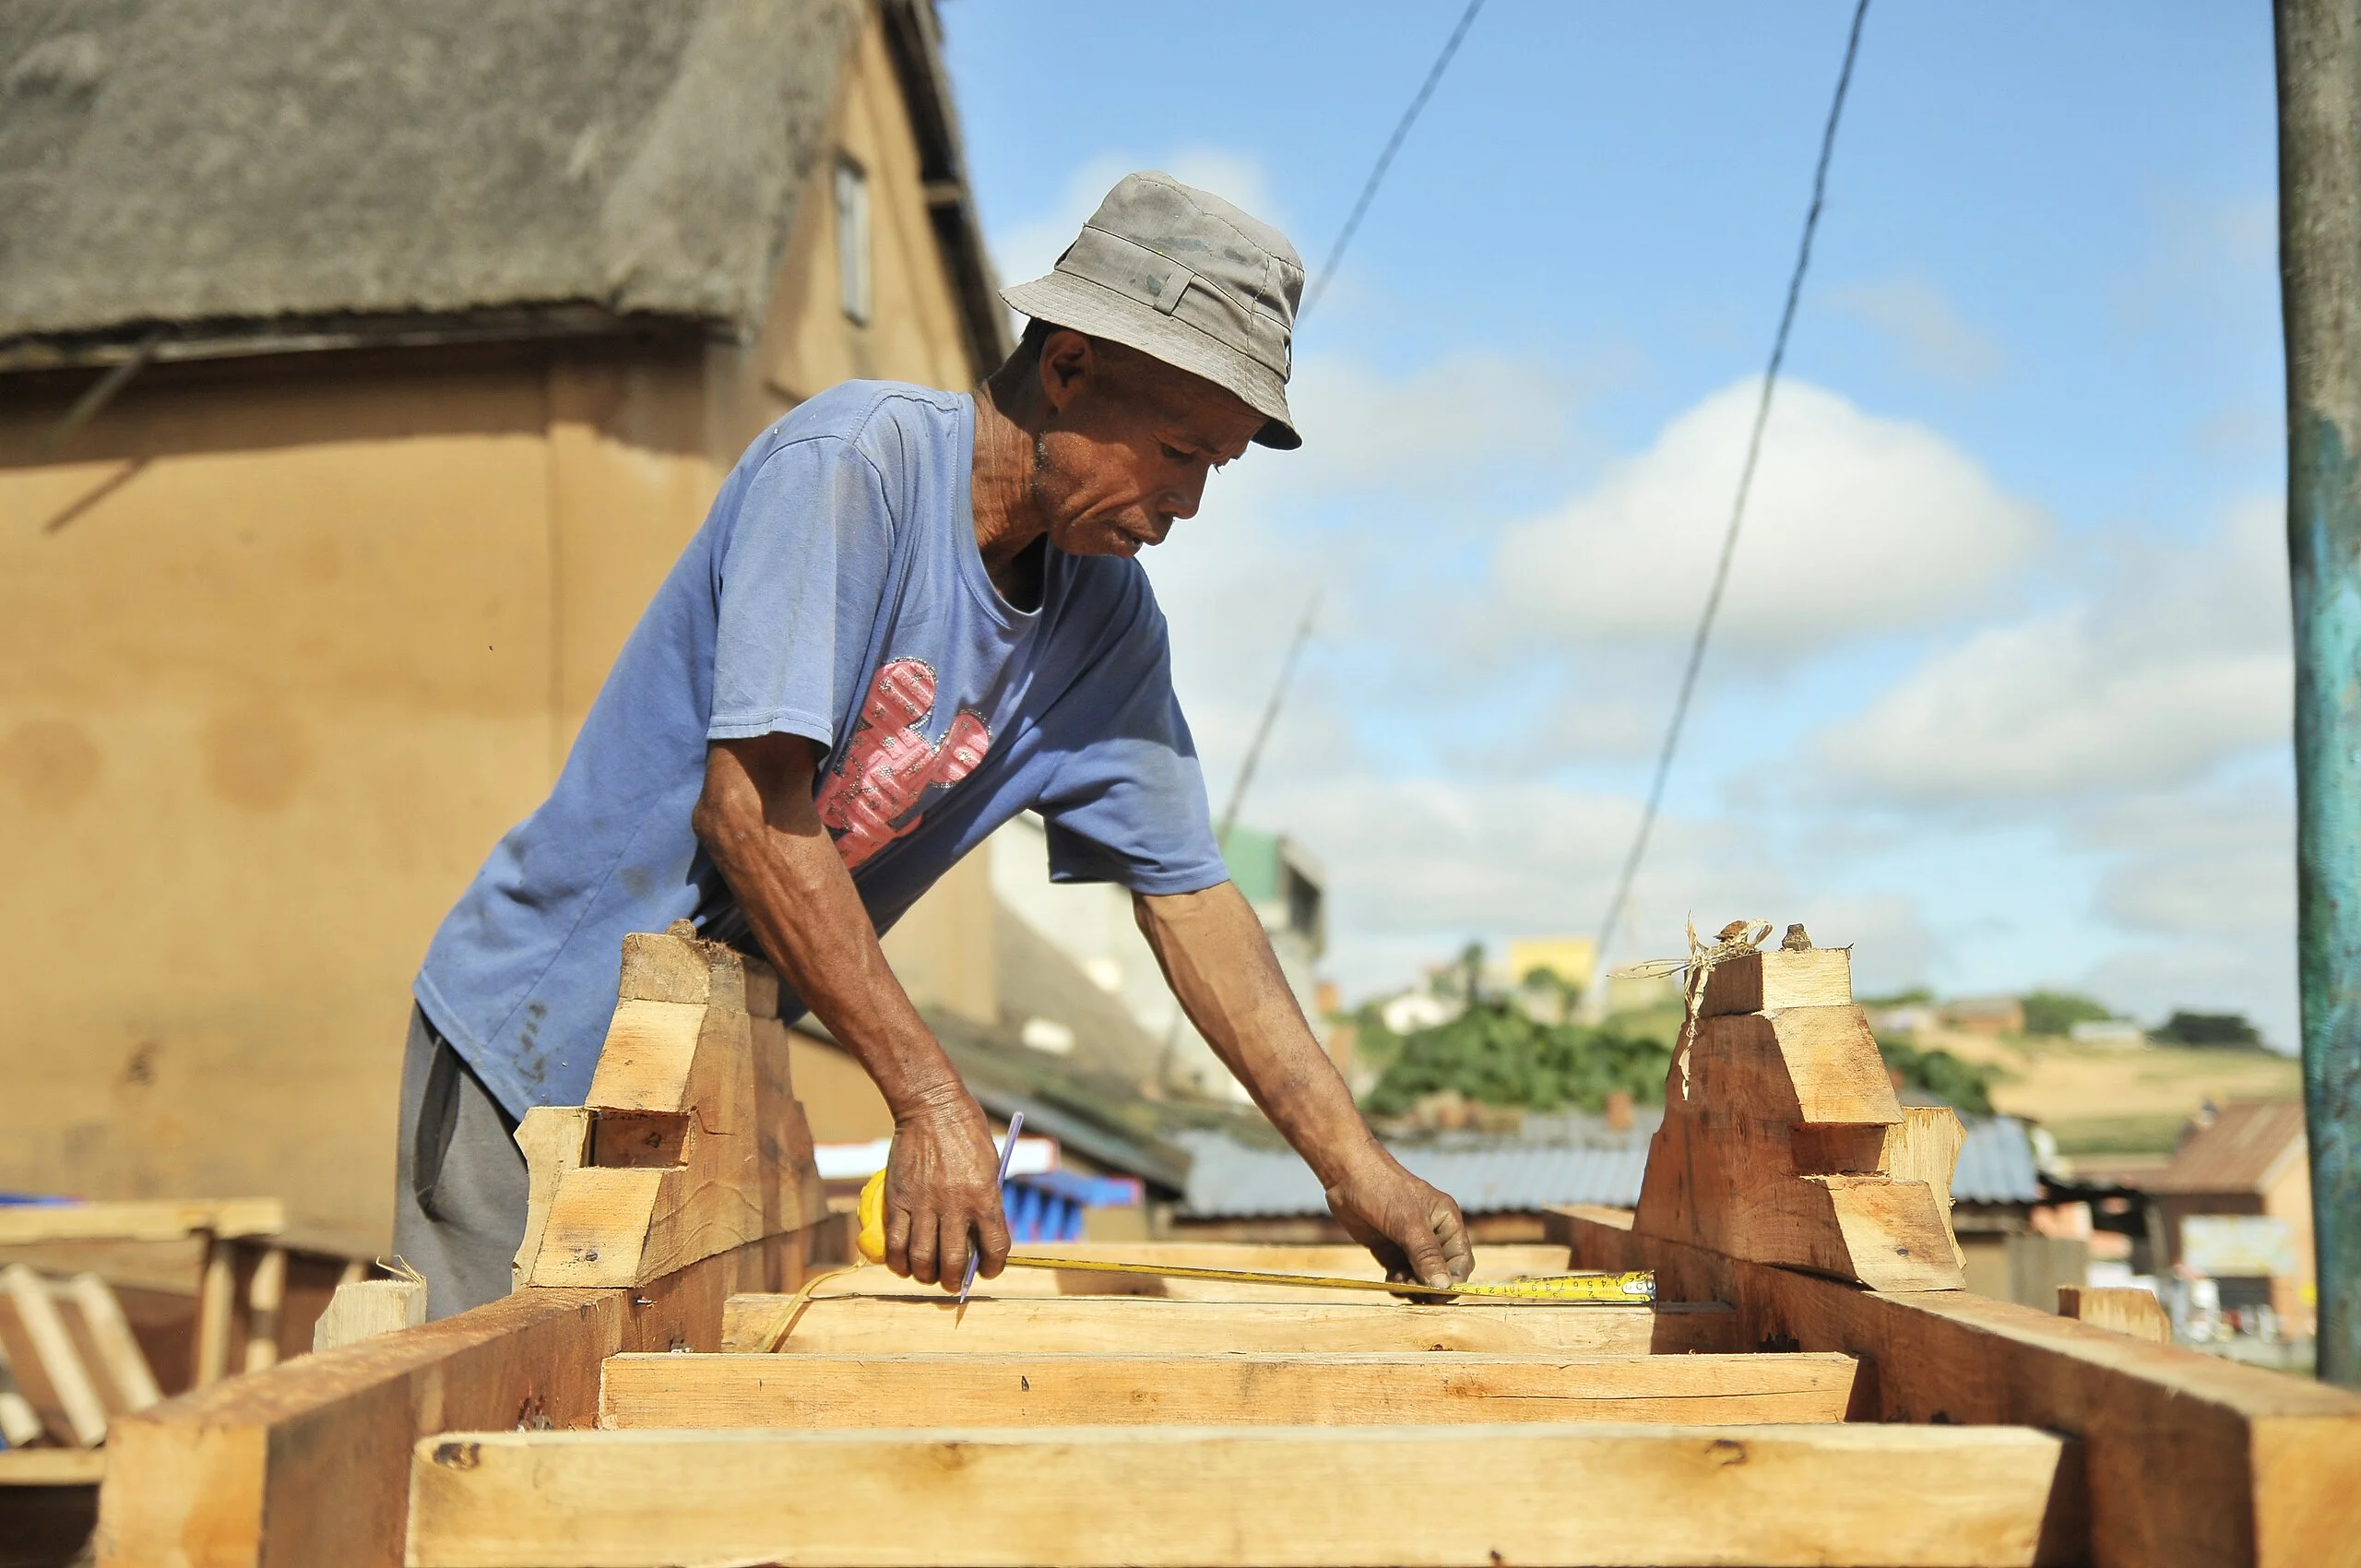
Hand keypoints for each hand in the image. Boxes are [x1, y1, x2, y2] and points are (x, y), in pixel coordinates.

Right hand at [882, 1084, 1009, 1289]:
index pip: (994, 1248)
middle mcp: (955, 1205)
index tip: (986, 1272)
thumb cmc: (966, 1134)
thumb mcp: (989, 1167)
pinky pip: (895, 1243)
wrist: (931, 1107)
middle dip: (954, 1281)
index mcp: (985, 1197)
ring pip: (921, 1258)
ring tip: (927, 1275)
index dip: (992, 1268)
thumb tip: (978, 1239)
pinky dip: (898, 1262)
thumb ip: (986, 1202)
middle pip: (953, 1262)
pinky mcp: (898, 1199)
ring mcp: (924, 1204)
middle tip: (952, 1283)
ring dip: (925, 1275)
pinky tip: (903, 1265)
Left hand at [1324, 1159, 1472, 1288]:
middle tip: (1414, 1291)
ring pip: (1419, 1277)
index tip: (1439, 1295)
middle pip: (1440, 1273)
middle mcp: (1432, 1234)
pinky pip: (1401, 1275)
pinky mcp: (1389, 1249)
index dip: (1454, 1280)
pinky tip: (1390, 1281)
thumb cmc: (1383, 1189)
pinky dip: (1398, 1283)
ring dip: (1412, 1286)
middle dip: (1429, 1286)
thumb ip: (1426, 1255)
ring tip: (1398, 1282)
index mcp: (1446, 1222)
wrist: (1346, 1175)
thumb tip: (1444, 1286)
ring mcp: (1410, 1243)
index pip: (1460, 1260)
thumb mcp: (1408, 1223)